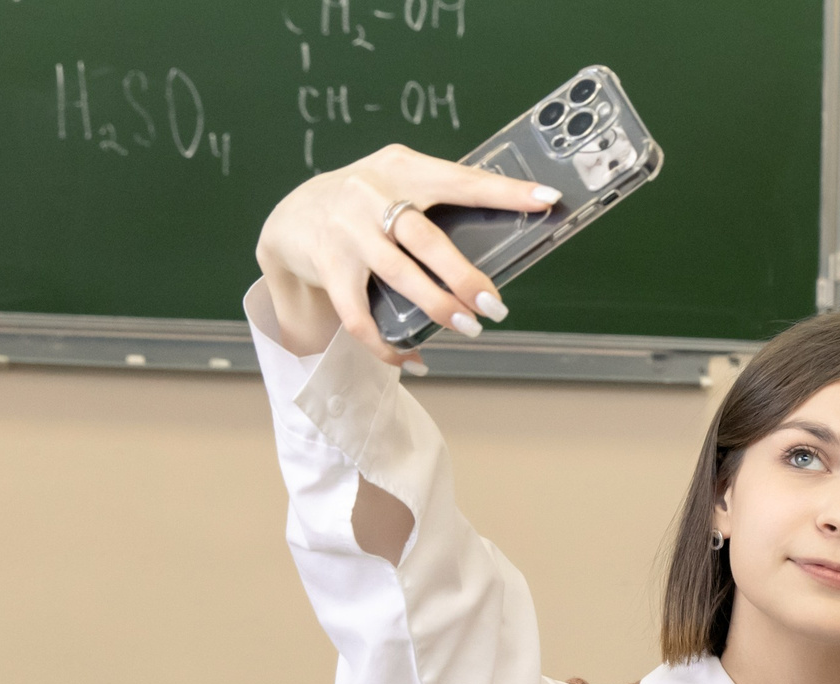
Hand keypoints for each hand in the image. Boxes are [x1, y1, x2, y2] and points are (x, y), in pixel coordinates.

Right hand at [255, 143, 561, 363]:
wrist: (294, 217)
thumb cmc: (368, 204)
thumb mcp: (401, 184)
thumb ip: (442, 202)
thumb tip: (507, 235)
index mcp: (402, 168)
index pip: (461, 179)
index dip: (504, 191)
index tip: (545, 199)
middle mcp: (370, 195)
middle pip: (426, 238)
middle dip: (464, 276)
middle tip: (495, 306)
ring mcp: (346, 231)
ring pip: (398, 274)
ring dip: (436, 306)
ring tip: (469, 328)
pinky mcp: (328, 267)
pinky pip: (359, 316)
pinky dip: (387, 345)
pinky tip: (412, 360)